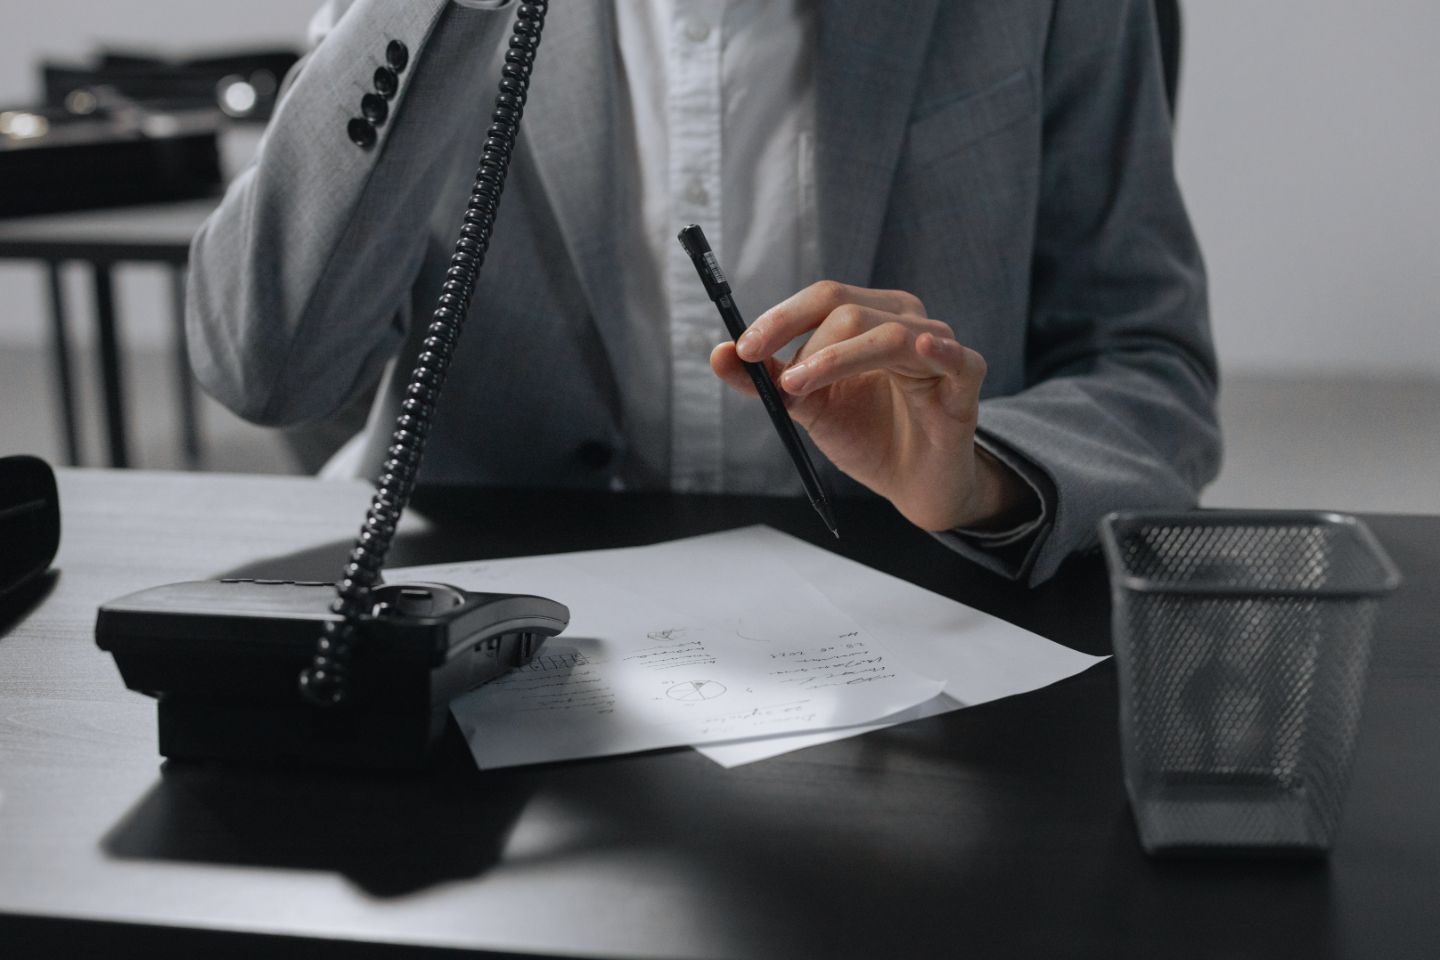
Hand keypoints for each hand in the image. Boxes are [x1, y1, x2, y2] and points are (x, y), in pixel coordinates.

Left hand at [709, 281, 1034, 531]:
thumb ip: (767, 380)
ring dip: (837, 358)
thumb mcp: (809, 407)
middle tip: (780, 381)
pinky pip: (957, 359)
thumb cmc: (867, 435)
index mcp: (871, 316)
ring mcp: (940, 348)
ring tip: (804, 387)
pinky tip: (923, 348)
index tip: (744, 349)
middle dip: (805, 343)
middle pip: (849, 311)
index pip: (825, 297)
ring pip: (888, 335)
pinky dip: (940, 351)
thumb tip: (717, 354)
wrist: (912, 483)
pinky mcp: (965, 383)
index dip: (781, 318)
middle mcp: (907, 321)